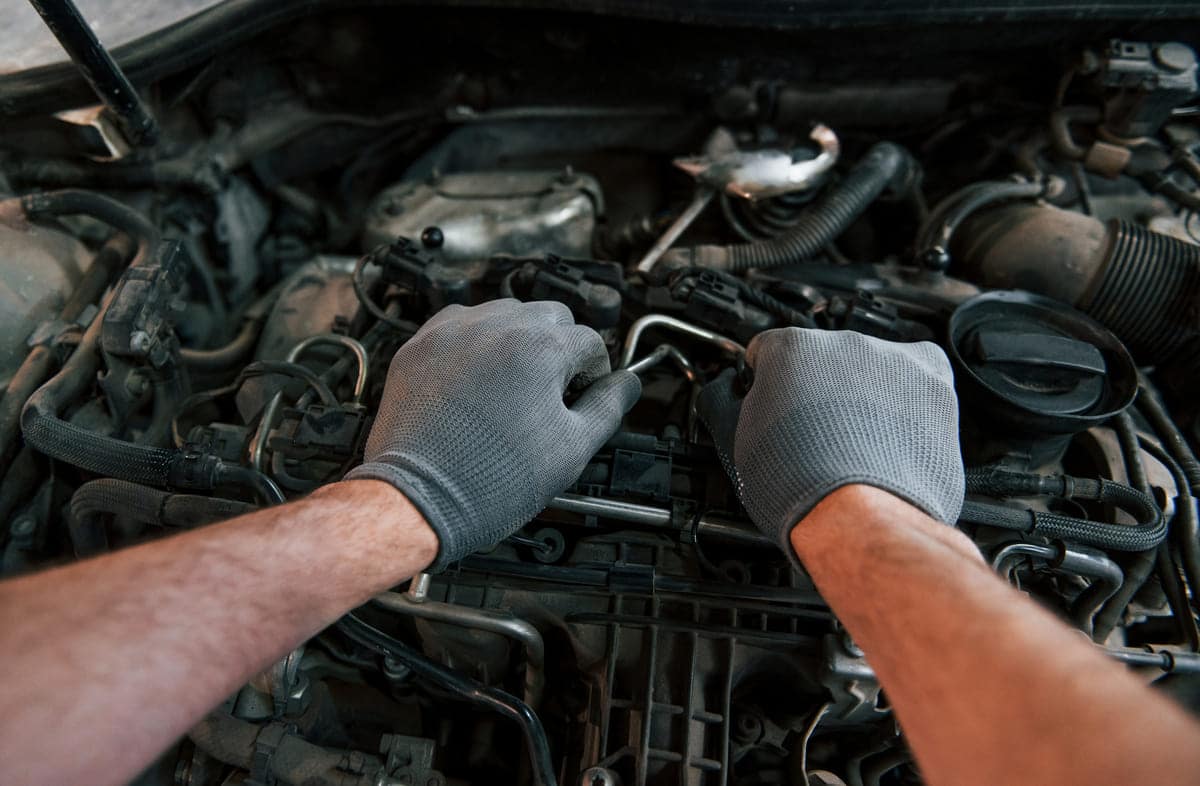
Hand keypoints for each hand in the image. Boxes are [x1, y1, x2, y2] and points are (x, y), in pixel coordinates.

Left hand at [347, 299, 639, 569]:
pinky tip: (477, 380)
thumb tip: (628, 383)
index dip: (593, 373)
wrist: (420, 499)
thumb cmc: (491, 481)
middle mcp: (496, 326)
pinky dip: (475, 343)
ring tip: (511, 388)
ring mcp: (453, 332)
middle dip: (558, 348)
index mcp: (540, 347)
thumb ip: (608, 406)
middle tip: (549, 393)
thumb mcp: (572, 448)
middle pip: (549, 316)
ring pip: (504, 314)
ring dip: (517, 340)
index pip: (589, 340)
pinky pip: (461, 325)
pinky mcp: (420, 345)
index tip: (581, 397)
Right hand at [697, 328, 963, 559]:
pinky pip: (918, 377)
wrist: (859, 522)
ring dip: (863, 395)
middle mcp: (842, 344)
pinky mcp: (933, 382)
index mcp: (790, 349)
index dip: (766, 382)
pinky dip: (907, 400)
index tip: (773, 402)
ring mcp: (891, 360)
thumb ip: (723, 401)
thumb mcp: (736, 442)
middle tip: (815, 435)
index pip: (768, 350)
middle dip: (818, 389)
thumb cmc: (801, 490)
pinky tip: (890, 434)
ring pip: (871, 368)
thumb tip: (723, 390)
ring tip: (856, 443)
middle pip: (824, 358)